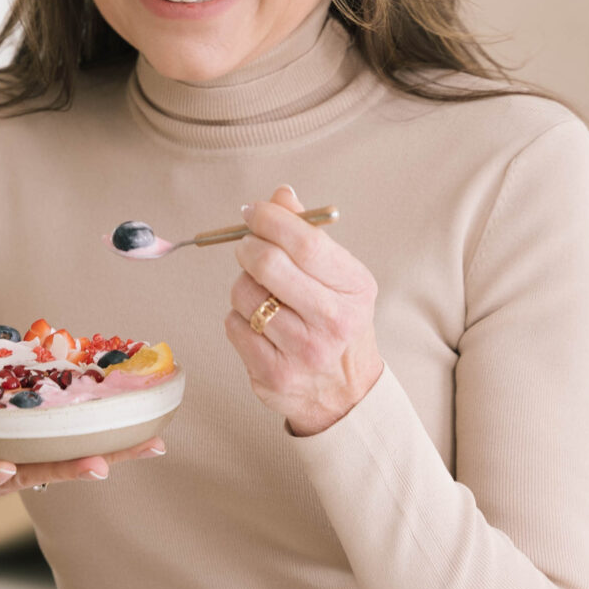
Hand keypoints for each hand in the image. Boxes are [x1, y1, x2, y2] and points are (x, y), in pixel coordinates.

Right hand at [0, 379, 163, 501]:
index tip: (0, 469)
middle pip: (35, 474)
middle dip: (68, 470)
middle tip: (102, 465)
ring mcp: (22, 465)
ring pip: (68, 463)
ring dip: (109, 456)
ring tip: (149, 446)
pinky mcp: (42, 454)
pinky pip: (82, 449)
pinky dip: (116, 446)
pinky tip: (154, 437)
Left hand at [224, 184, 383, 437]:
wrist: (346, 392)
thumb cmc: (337, 322)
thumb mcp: (340, 277)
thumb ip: (309, 235)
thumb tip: (280, 195)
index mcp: (354, 288)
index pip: (305, 243)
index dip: (271, 219)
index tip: (253, 210)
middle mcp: (332, 321)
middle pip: (269, 265)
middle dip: (249, 247)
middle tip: (248, 246)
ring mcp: (302, 352)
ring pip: (244, 294)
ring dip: (244, 285)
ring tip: (262, 293)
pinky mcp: (273, 374)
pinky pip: (233, 325)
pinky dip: (238, 317)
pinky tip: (259, 324)